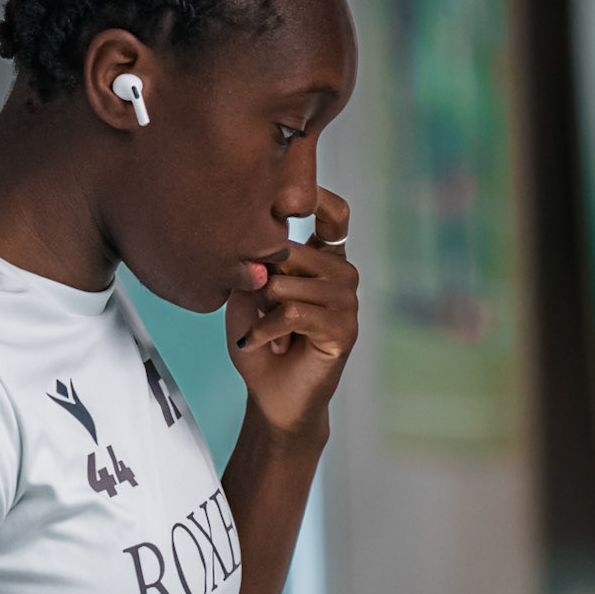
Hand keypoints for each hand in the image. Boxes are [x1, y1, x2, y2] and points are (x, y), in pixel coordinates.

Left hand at [226, 188, 357, 441]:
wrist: (270, 396)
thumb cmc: (258, 341)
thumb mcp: (247, 294)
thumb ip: (256, 265)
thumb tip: (265, 255)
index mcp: (323, 258)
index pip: (335, 213)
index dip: (318, 197)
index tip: (287, 198)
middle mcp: (342, 273)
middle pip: (294, 252)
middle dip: (261, 281)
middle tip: (257, 308)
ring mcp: (348, 301)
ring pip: (289, 285)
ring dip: (264, 310)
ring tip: (264, 330)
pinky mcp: (344, 329)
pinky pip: (293, 314)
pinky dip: (266, 329)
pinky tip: (260, 341)